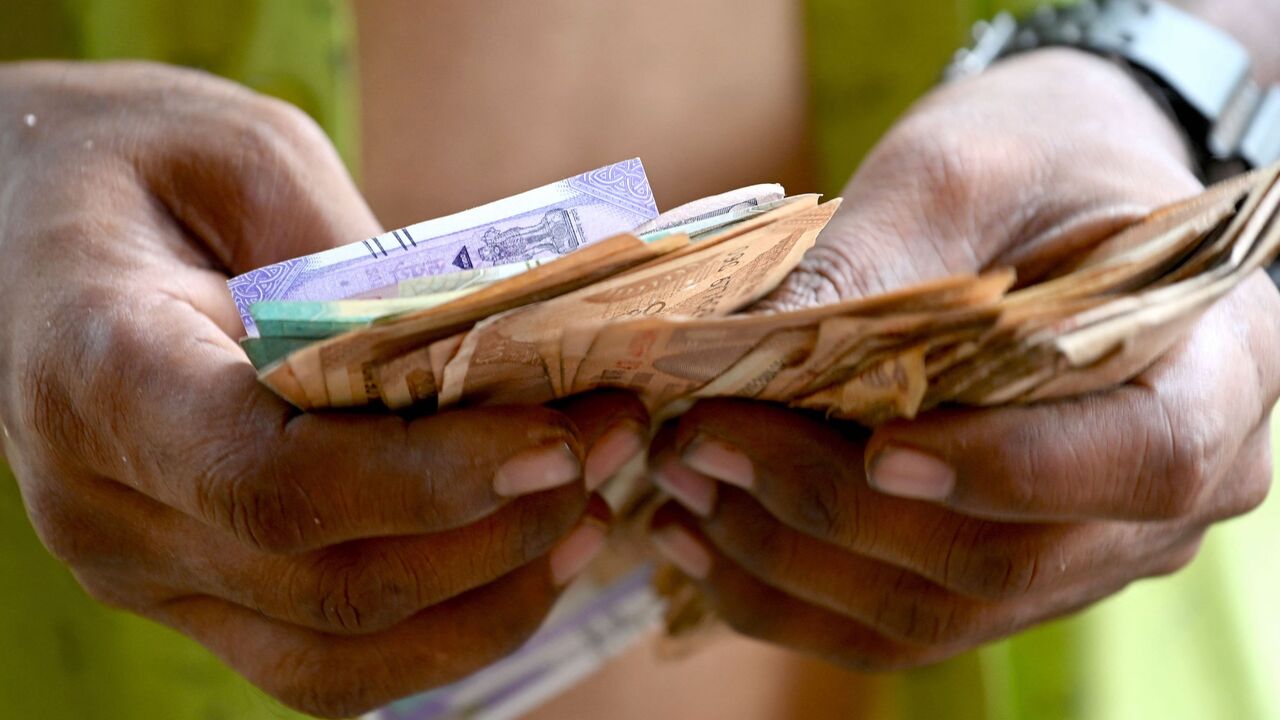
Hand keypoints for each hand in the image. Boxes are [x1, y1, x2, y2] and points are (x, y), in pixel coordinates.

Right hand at [0, 61, 648, 716]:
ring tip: (589, 511)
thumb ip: (351, 267)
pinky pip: (326, 662)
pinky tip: (524, 560)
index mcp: (101, 377)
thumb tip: (496, 366)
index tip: (555, 440)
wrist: (23, 226)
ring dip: (491, 602)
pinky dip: (441, 629)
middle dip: (504, 528)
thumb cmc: (134, 164)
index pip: (274, 483)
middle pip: (332, 586)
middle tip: (610, 438)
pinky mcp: (189, 593)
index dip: (430, 484)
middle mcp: (106, 506)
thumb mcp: (244, 156)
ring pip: (338, 659)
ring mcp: (143, 569)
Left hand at [644, 49, 1279, 668]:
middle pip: (1009, 558)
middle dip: (834, 516)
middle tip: (701, 448)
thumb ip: (870, 268)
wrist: (1055, 189)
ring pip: (939, 611)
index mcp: (1218, 368)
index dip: (1006, 471)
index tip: (876, 449)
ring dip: (790, 566)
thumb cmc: (1034, 156)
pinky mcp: (1007, 566)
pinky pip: (903, 622)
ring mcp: (1088, 545)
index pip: (1142, 461)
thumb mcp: (958, 172)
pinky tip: (703, 543)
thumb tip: (736, 365)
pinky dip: (792, 596)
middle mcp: (1173, 487)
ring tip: (680, 492)